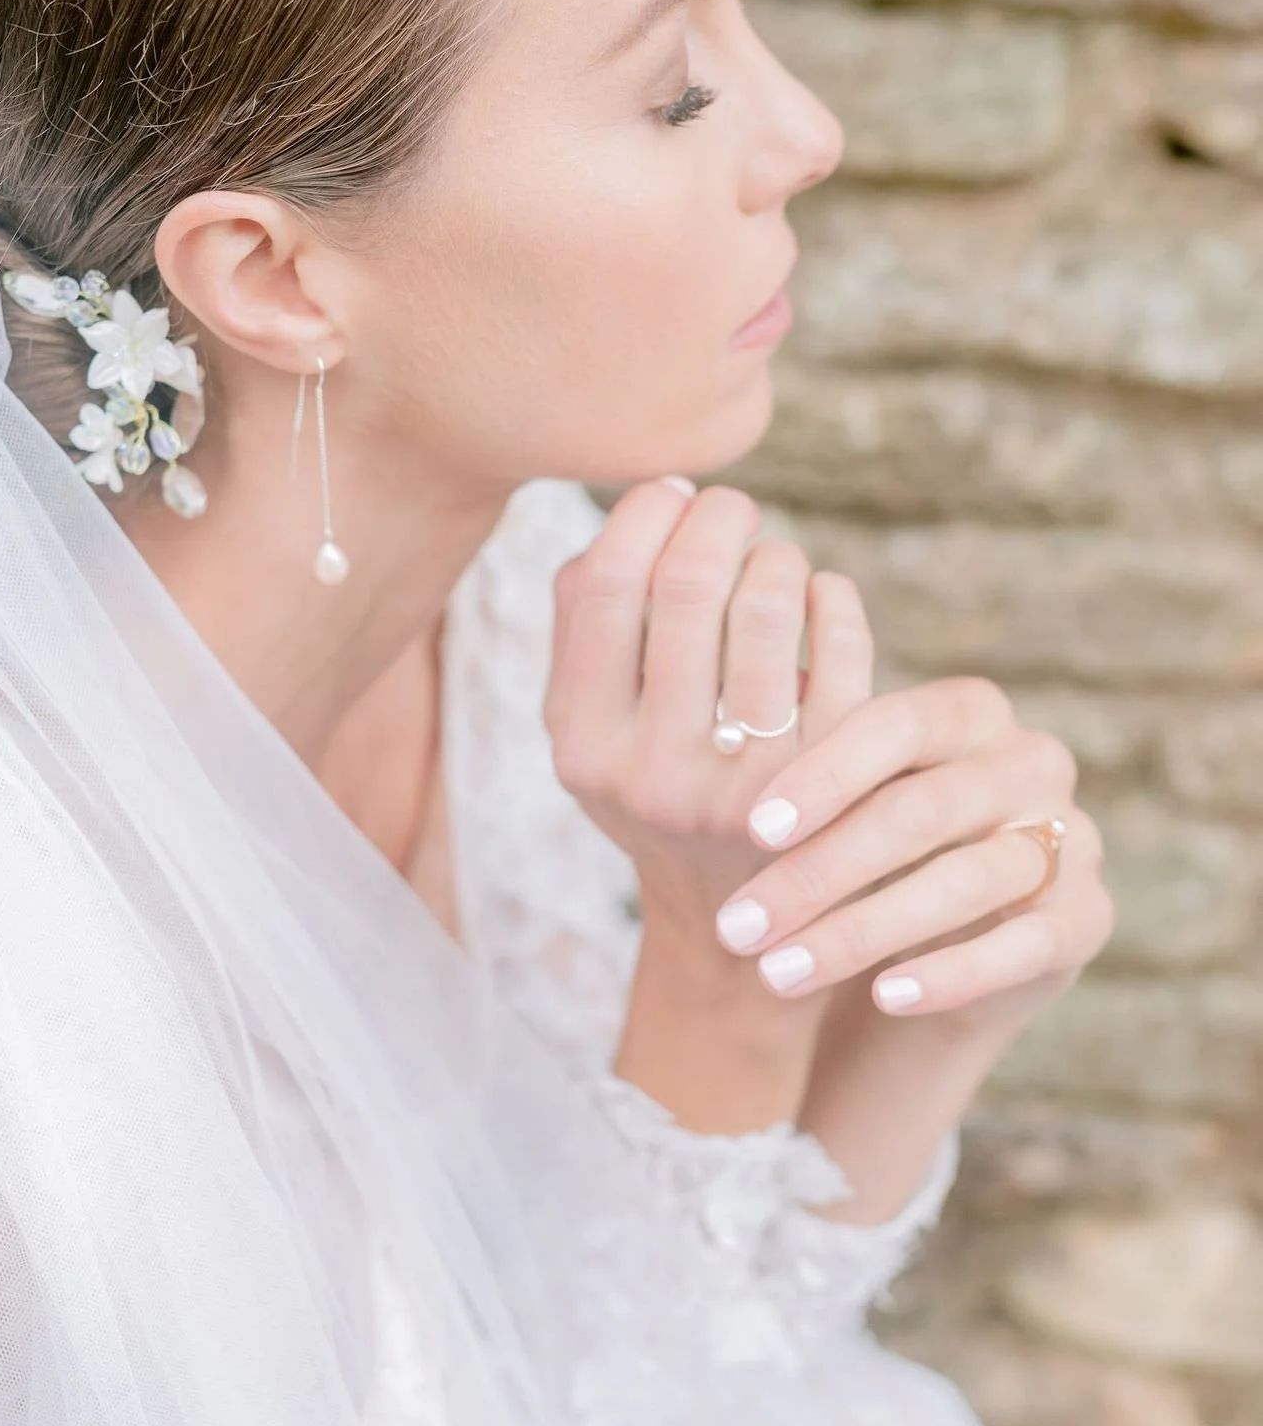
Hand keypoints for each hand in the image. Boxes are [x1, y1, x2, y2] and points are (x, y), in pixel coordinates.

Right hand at [544, 478, 874, 973]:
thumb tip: (643, 502)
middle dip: (721, 517)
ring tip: (775, 563)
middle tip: (733, 509)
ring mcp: (747, 785)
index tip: (670, 493)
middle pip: (691, 583)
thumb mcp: (594, 732)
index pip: (604, 584)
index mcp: (581, 743)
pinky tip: (822, 599)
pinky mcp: (832, 786)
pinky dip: (834, 597)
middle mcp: (654, 771)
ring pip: (772, 605)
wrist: (743, 932)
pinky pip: (844, 644)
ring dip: (778, 557)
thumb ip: (586, 626)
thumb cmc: (662, 788)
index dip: (644, 513)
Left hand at [719, 678, 1111, 1040]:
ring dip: (862, 932)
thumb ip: (803, 784)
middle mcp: (1032, 763)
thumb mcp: (837, 812)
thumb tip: (716, 768)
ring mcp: (1072, 839)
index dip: (826, 774)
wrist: (945, 948)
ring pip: (967, 880)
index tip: (754, 831)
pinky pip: (1023, 944)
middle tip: (739, 927)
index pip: (897, 725)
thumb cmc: (870, 856)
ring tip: (779, 973)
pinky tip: (884, 995)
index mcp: (969, 712)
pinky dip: (950, 971)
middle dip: (821, 873)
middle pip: (924, 810)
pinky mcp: (1088, 917)